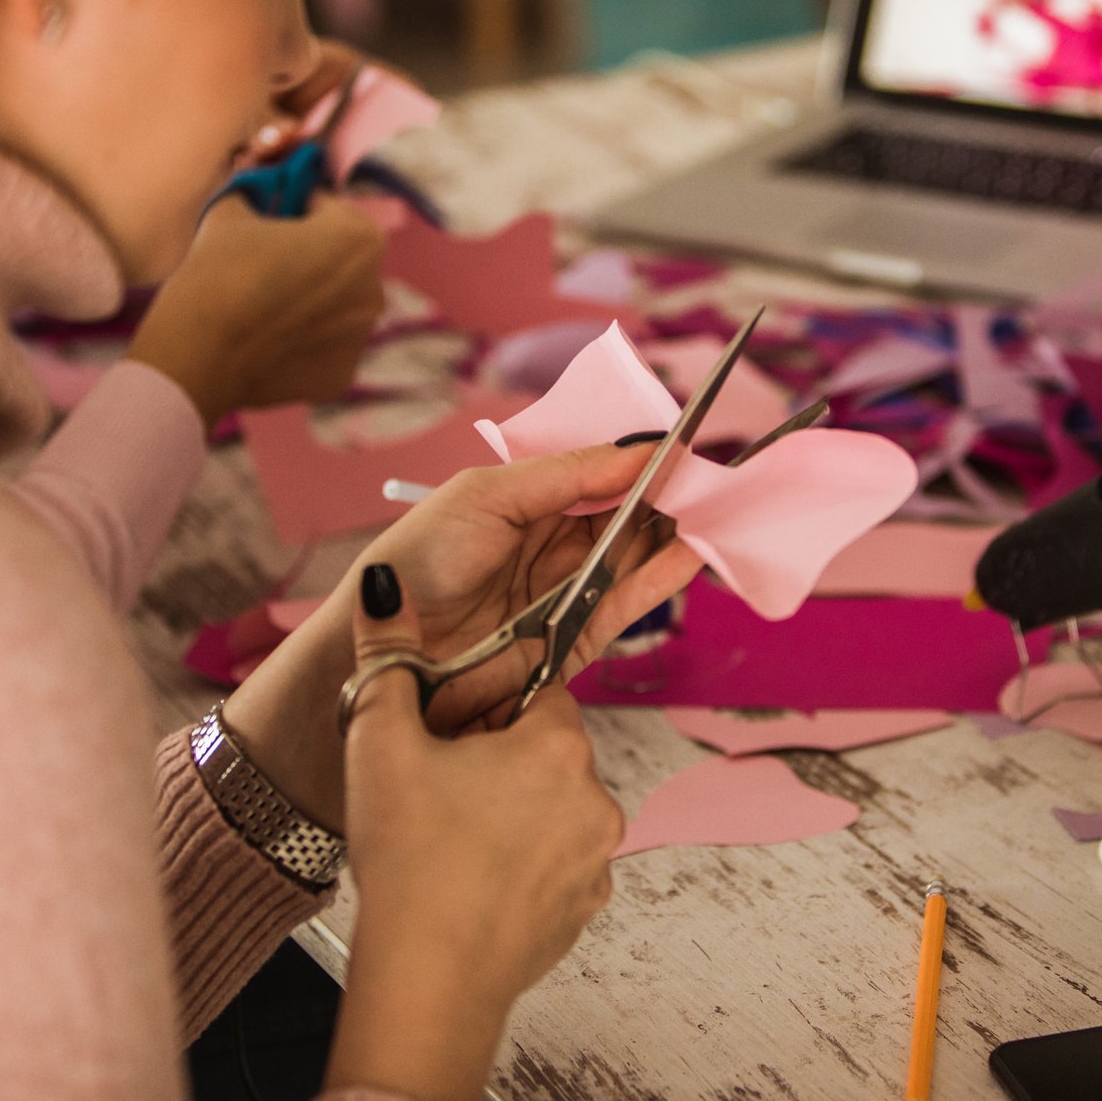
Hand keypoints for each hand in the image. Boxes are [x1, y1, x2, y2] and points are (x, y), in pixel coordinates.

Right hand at [123, 192, 383, 430]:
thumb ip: (257, 187)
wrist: (197, 351)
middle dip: (309, 255)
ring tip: (263, 304)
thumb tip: (259, 180)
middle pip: (338, 259)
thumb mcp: (232, 208)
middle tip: (262, 262)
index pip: (326, 208)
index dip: (294, 206)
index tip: (268, 214)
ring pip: (336, 305)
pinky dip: (304, 341)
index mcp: (360, 238)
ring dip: (310, 299)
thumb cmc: (218, 271)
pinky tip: (269, 340)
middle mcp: (374, 288)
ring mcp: (361, 337)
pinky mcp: (342, 374)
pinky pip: (325, 346)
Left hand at [219, 442, 703, 831]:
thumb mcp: (487, 496)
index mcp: (527, 501)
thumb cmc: (416, 564)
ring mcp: (566, 591)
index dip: (643, 462)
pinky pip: (627, 605)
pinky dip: (662, 579)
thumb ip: (566, 475)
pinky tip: (693, 553)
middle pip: (627, 515)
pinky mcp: (575, 640)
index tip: (687, 448)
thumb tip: (636, 451)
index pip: (600, 474)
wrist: (383, 652)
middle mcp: (552, 544)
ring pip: (635, 557)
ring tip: (718, 512)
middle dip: (671, 497)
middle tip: (717, 480)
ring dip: (676, 535)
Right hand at [324, 588, 623, 1100]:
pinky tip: (470, 881)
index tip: (448, 738)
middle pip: (546, 752)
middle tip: (439, 791)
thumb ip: (386, 655)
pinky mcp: (585, 911)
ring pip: (552, 810)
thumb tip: (384, 586)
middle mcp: (597, 797)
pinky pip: (554, 866)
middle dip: (498, 762)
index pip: (536, 692)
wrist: (428, 980)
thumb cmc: (409, 858)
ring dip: (512, 815)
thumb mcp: (381, 741)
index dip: (486, 710)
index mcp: (558, 745)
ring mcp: (596, 860)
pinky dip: (521, 868)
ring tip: (450, 841)